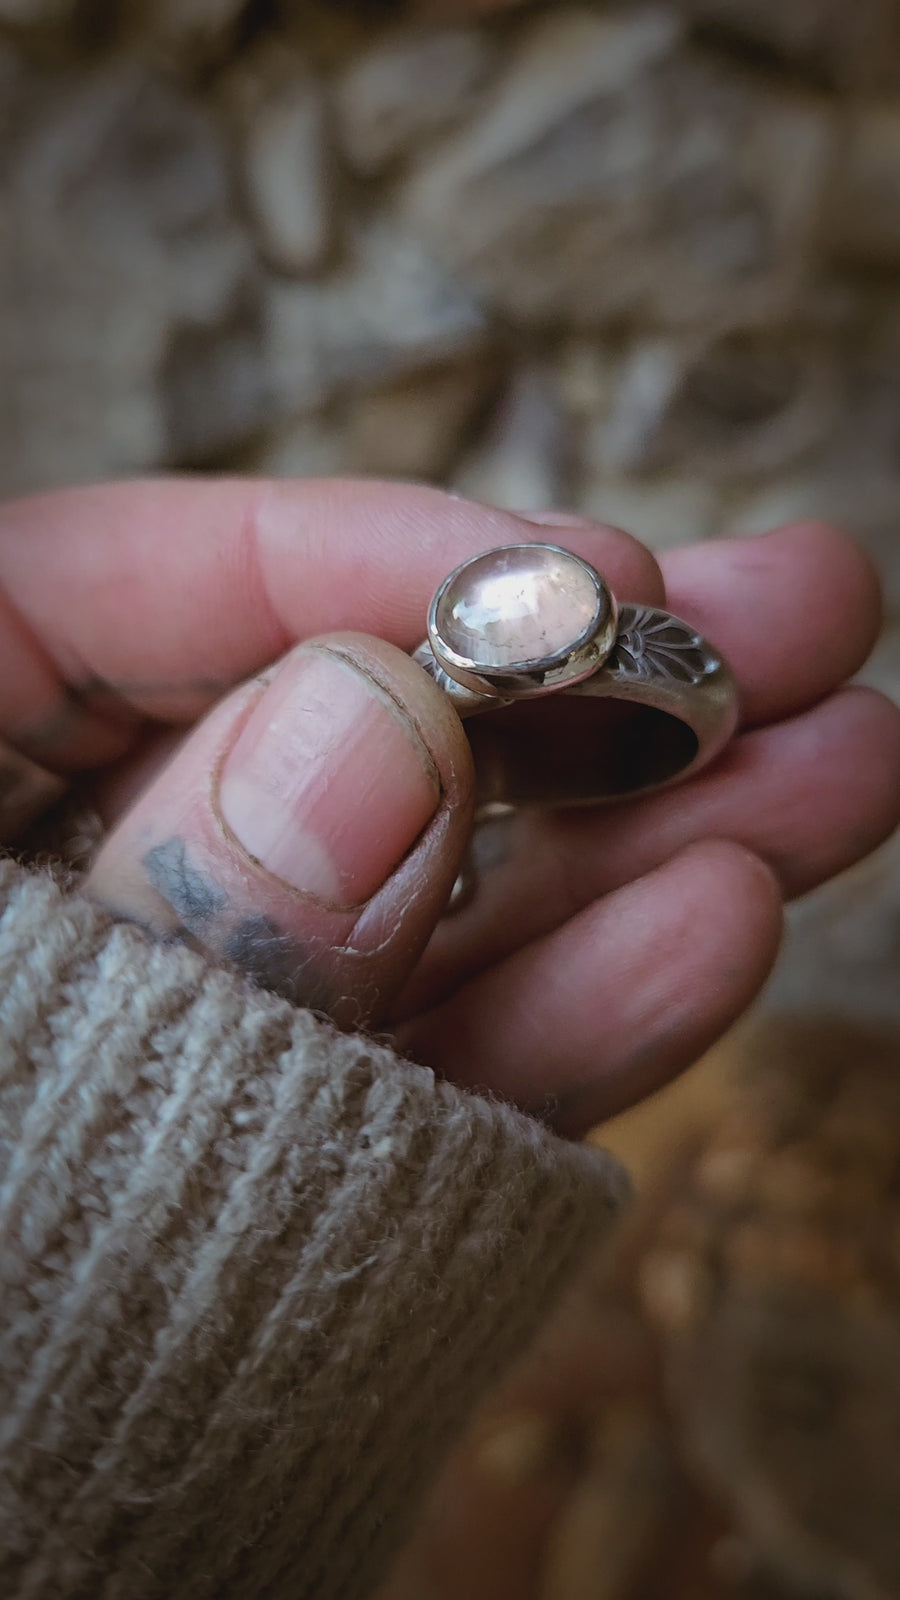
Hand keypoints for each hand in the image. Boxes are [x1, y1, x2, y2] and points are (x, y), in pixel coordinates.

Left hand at [1, 479, 896, 1135]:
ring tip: (845, 762)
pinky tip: (727, 921)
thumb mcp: (10, 1059)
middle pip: (339, 735)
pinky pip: (446, 1077)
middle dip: (584, 684)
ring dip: (654, 842)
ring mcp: (222, 1023)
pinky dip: (583, 1019)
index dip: (363, 560)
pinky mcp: (317, 1158)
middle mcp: (85, 884)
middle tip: (792, 611)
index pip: (127, 599)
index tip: (576, 574)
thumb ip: (183, 906)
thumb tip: (380, 724)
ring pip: (443, 908)